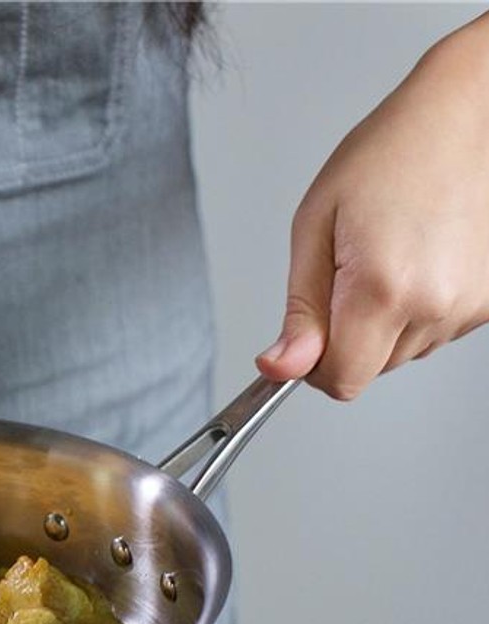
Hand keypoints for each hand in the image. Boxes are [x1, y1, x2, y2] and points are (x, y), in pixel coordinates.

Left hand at [255, 15, 488, 400]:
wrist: (463, 116)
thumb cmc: (388, 155)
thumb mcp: (315, 227)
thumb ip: (300, 309)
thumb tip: (281, 367)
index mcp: (383, 288)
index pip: (341, 381)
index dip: (312, 367)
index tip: (305, 336)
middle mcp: (435, 305)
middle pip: (370, 370)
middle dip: (346, 339)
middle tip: (347, 272)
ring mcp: (468, 305)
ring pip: (401, 353)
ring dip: (383, 323)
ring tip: (388, 254)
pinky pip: (434, 331)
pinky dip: (416, 309)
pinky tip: (417, 259)